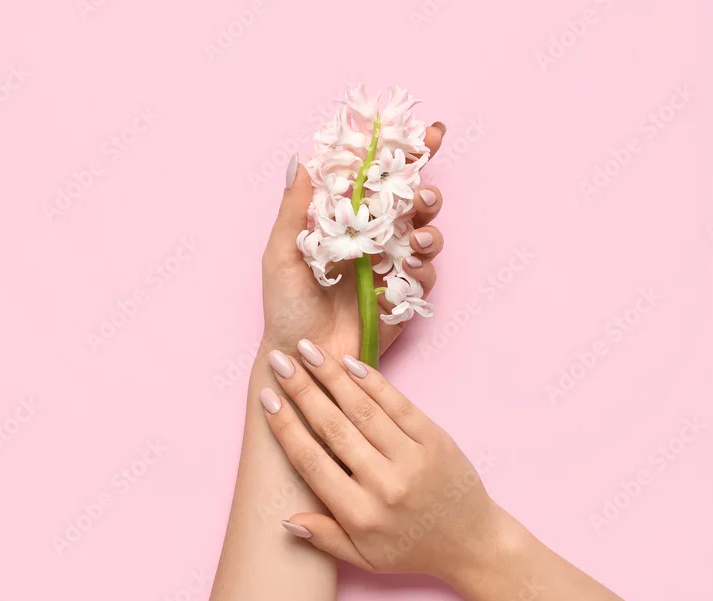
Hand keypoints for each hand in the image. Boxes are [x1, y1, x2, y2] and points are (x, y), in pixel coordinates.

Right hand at [257, 338, 502, 581]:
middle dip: (303, 390)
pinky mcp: (435, 440)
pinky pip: (399, 405)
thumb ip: (324, 538)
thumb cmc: (413, 550)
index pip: (312, 462)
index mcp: (360, 514)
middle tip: (279, 360)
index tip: (267, 399)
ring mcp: (412, 459)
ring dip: (332, 376)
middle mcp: (385, 484)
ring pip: (364, 410)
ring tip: (308, 350)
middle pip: (334, 428)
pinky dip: (373, 382)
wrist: (473, 543)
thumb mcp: (365, 558)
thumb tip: (285, 518)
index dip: (286, 428)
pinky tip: (350, 363)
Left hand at [259, 124, 446, 359]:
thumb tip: (299, 160)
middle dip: (427, 190)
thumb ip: (293, 209)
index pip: (379, 177)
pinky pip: (425, 277)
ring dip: (431, 229)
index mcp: (346, 219)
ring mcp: (392, 266)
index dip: (406, 152)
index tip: (427, 132)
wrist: (302, 356)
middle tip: (423, 193)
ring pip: (428, 235)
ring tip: (421, 236)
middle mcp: (373, 237)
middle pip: (414, 202)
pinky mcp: (404, 297)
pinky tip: (409, 274)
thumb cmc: (285, 306)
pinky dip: (423, 271)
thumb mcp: (281, 253)